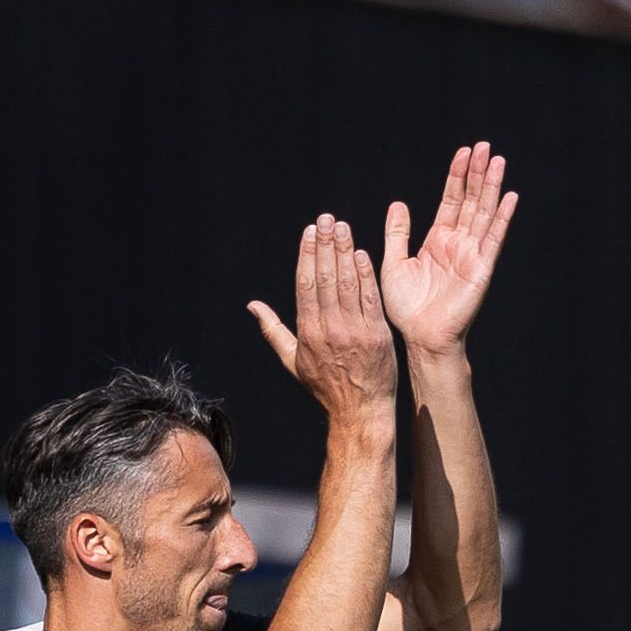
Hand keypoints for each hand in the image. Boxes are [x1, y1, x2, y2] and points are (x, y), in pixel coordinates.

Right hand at [248, 214, 399, 433]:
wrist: (360, 410)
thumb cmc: (325, 386)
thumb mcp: (293, 361)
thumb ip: (273, 330)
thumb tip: (252, 306)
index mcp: (308, 332)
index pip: (306, 285)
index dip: (308, 256)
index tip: (310, 233)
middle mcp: (329, 329)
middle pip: (325, 278)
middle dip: (326, 245)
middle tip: (327, 219)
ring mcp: (354, 330)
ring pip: (347, 283)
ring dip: (345, 252)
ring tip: (343, 228)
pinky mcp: (377, 333)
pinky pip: (370, 298)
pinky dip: (365, 275)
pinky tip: (362, 254)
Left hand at [380, 144, 518, 360]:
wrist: (422, 337)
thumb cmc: (407, 309)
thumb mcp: (394, 264)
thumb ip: (398, 234)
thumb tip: (399, 204)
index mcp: (438, 241)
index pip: (450, 200)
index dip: (456, 177)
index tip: (462, 153)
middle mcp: (458, 243)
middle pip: (470, 200)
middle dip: (476, 173)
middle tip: (483, 146)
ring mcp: (472, 254)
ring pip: (483, 212)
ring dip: (491, 186)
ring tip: (496, 160)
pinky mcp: (482, 268)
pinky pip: (493, 239)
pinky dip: (502, 218)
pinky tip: (509, 197)